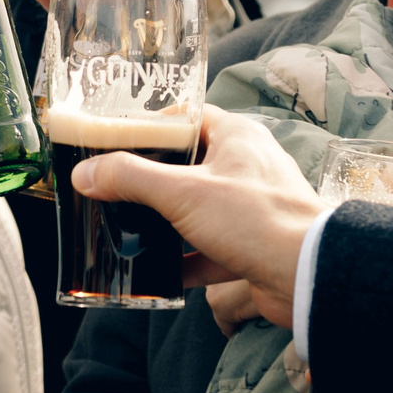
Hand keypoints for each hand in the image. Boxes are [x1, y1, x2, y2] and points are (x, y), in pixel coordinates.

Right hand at [70, 107, 323, 325]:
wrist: (307, 275)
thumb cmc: (256, 219)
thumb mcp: (182, 192)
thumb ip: (130, 178)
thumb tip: (84, 173)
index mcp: (237, 137)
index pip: (187, 117)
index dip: (151, 126)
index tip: (116, 141)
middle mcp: (246, 168)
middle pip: (187, 166)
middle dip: (150, 181)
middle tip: (112, 188)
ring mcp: (249, 209)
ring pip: (196, 211)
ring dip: (163, 224)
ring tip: (124, 229)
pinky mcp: (250, 247)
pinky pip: (208, 251)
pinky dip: (182, 262)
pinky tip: (153, 273)